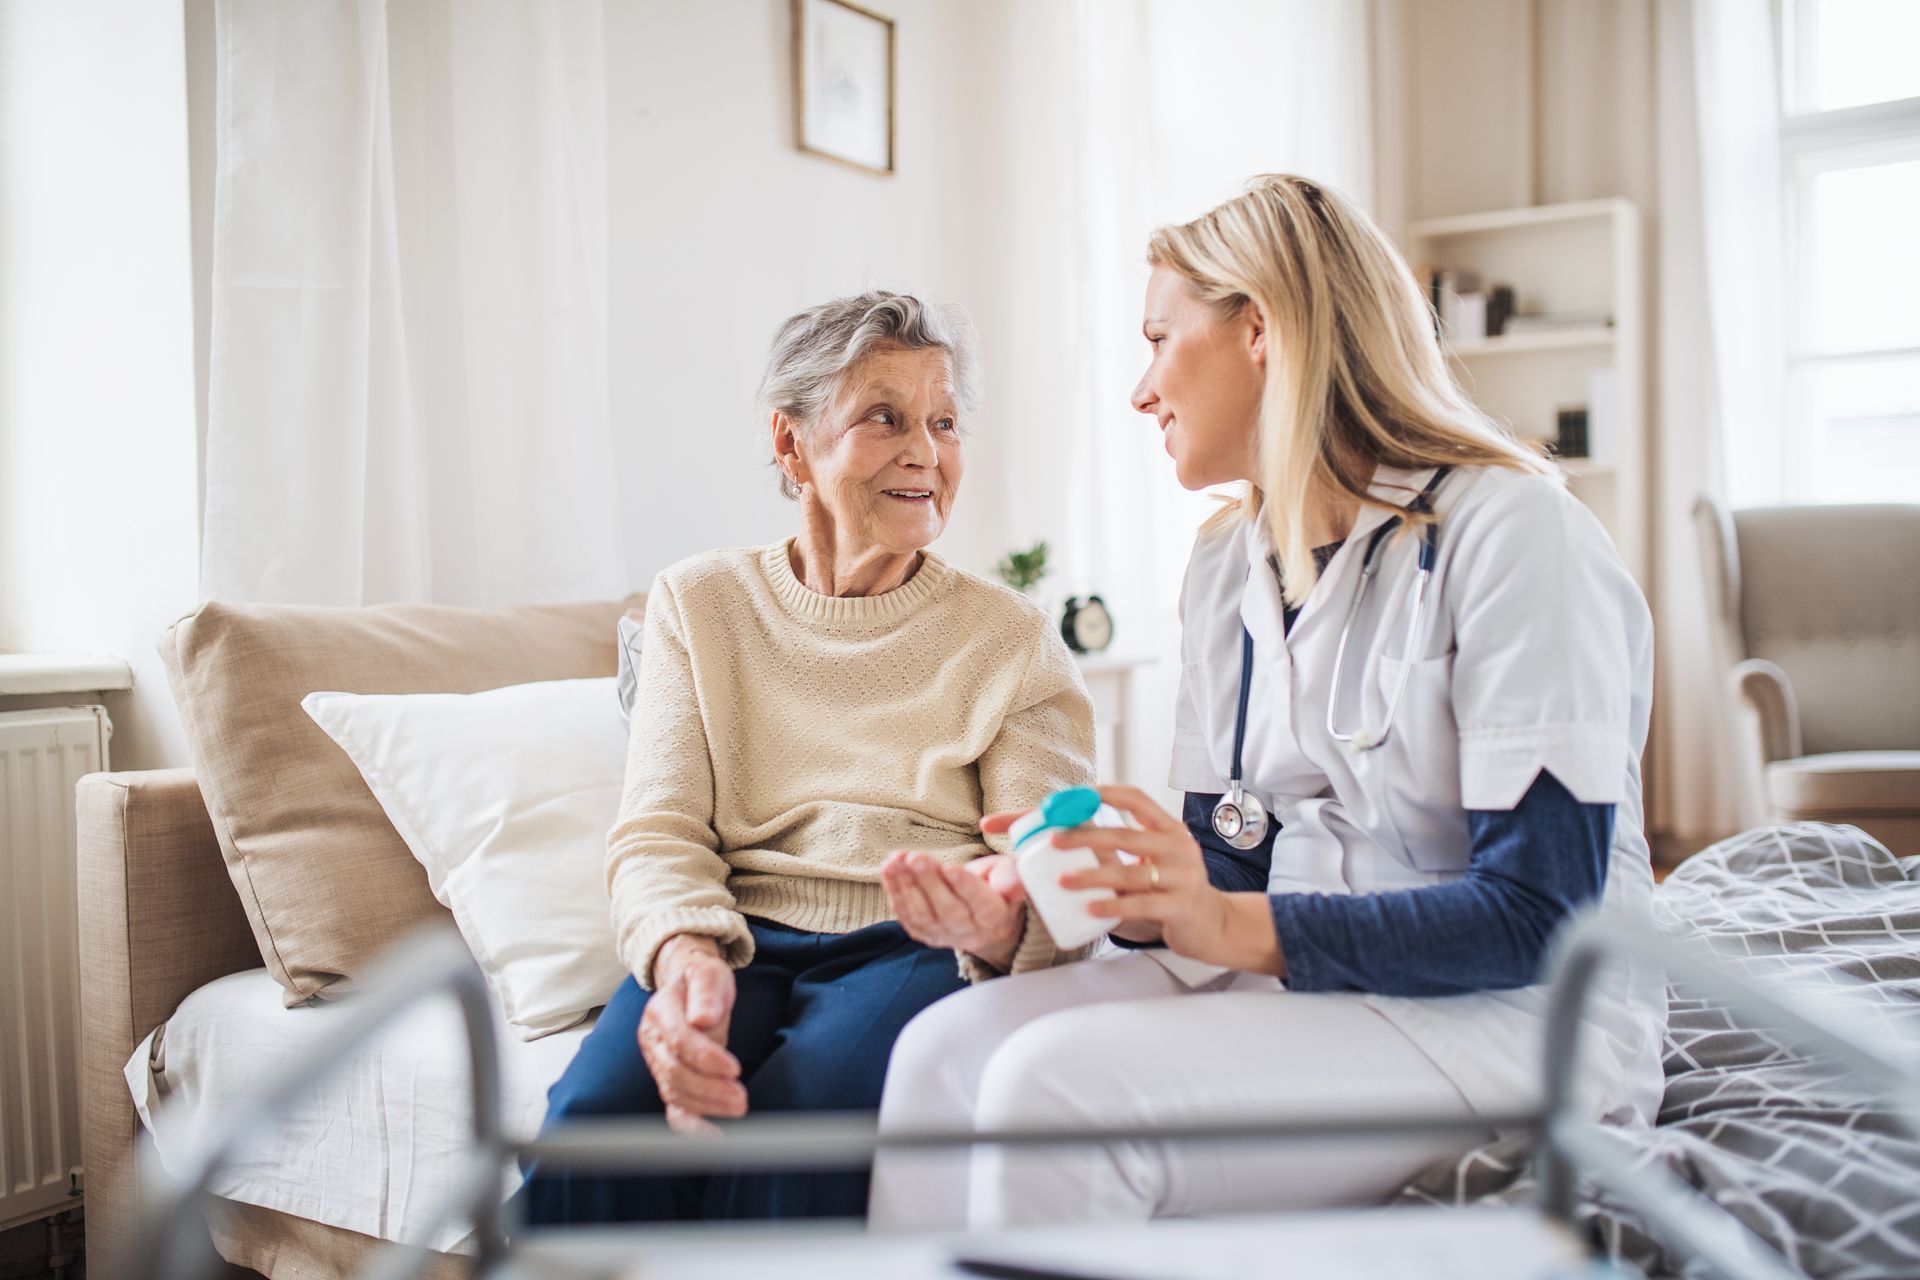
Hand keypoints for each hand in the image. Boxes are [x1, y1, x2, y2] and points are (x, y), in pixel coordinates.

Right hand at [638, 935, 745, 1132]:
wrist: (688, 986)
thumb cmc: (702, 980)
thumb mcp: (709, 973)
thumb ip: (706, 993)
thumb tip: (702, 1019)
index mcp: (660, 1012)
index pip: (679, 1040)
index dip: (705, 1058)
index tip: (734, 1069)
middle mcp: (653, 1040)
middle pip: (676, 1072)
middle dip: (709, 1089)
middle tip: (741, 1099)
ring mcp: (657, 1063)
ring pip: (676, 1092)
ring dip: (707, 1105)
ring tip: (738, 1108)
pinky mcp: (668, 1079)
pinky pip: (674, 1106)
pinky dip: (690, 1125)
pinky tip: (712, 1136)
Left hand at [882, 849, 1027, 972]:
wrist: (986, 920)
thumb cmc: (998, 887)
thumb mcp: (1012, 876)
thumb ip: (1011, 878)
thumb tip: (1009, 885)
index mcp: (995, 916)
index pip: (981, 904)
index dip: (966, 887)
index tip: (952, 868)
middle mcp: (969, 931)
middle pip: (948, 910)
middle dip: (929, 882)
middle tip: (916, 857)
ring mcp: (943, 935)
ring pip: (923, 914)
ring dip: (906, 885)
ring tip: (897, 860)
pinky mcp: (923, 933)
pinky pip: (906, 915)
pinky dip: (895, 891)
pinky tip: (889, 868)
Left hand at [1056, 786, 1285, 975]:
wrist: (1213, 925)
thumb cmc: (1174, 890)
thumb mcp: (1154, 861)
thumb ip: (1123, 847)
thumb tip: (1074, 833)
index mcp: (1171, 831)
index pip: (1138, 800)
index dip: (1106, 794)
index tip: (1075, 796)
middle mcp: (1180, 848)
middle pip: (1126, 836)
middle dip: (1085, 837)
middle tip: (1055, 841)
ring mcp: (1184, 877)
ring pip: (1130, 873)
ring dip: (1092, 876)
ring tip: (1064, 880)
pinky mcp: (1182, 906)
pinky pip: (1141, 904)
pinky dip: (1113, 905)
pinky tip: (1091, 908)